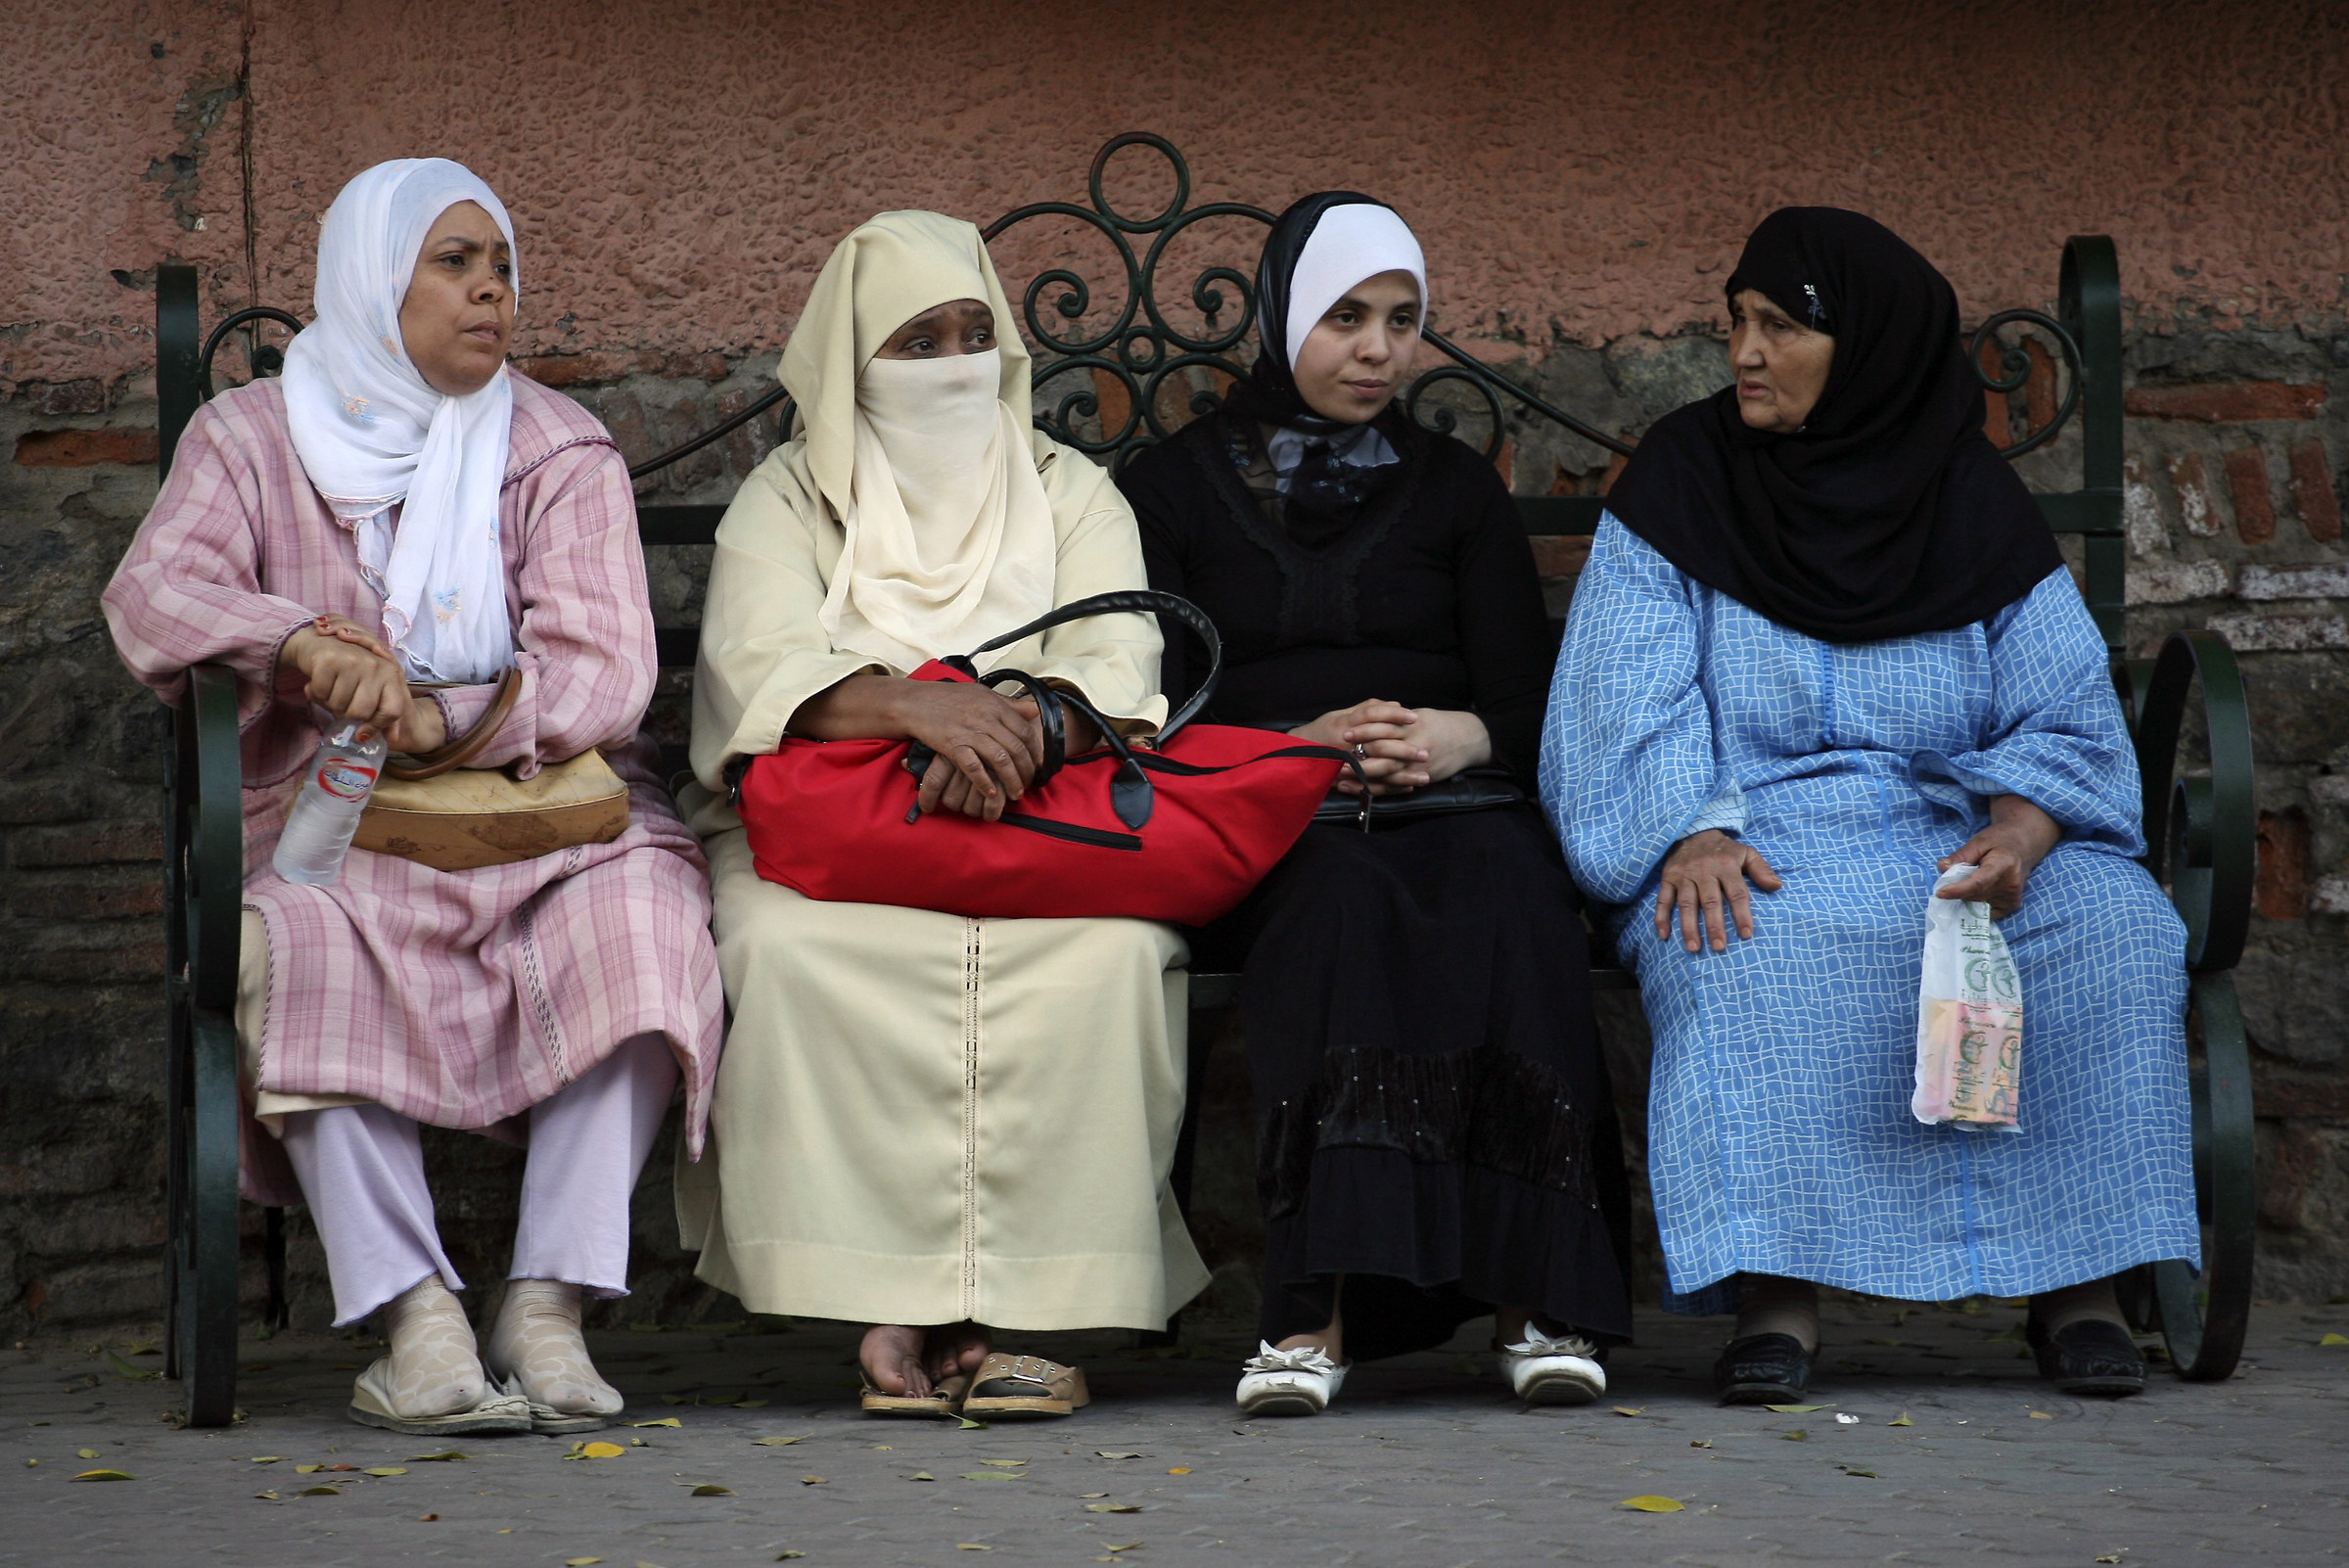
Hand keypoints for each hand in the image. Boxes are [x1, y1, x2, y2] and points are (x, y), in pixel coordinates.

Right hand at [282, 615, 443, 752]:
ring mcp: (352, 662)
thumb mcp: (375, 687)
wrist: (324, 641)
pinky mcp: (328, 660)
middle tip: (342, 703)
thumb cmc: (353, 670)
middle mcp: (375, 666)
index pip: (391, 711)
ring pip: (338, 705)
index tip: (361, 733)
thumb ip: (385, 713)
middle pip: (361, 713)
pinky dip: (316, 693)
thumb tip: (392, 738)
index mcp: (391, 674)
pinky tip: (321, 682)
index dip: (376, 727)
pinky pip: (320, 693)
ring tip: (332, 689)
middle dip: (346, 714)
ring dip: (330, 703)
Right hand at [903, 685, 1043, 821]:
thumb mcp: (983, 694)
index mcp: (995, 706)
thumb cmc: (949, 698)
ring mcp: (970, 732)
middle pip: (1017, 748)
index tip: (1039, 763)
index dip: (1036, 750)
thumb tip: (1035, 709)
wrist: (916, 702)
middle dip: (1027, 770)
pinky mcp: (953, 745)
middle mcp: (986, 719)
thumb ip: (1010, 703)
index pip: (1025, 731)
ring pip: (1001, 760)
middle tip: (1029, 783)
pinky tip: (992, 793)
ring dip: (1011, 780)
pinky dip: (985, 782)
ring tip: (1015, 793)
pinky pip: (974, 767)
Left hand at [1291, 700, 1492, 795]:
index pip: (1382, 728)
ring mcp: (1417, 765)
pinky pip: (1395, 787)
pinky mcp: (1421, 777)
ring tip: (1339, 777)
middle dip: (1357, 755)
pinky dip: (1375, 789)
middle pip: (1381, 752)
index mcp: (1411, 726)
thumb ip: (1395, 719)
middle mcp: (1413, 746)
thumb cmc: (1440, 724)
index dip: (1362, 731)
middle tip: (1335, 757)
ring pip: (1385, 773)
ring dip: (1360, 776)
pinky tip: (1358, 789)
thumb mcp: (1418, 715)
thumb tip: (1370, 717)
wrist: (1470, 739)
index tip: (1344, 732)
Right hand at [1655, 828, 1783, 952]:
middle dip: (1714, 926)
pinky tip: (1664, 935)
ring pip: (1686, 903)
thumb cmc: (1723, 850)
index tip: (1746, 934)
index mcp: (1726, 866)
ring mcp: (1684, 875)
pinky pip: (1663, 899)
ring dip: (1689, 927)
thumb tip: (1777, 886)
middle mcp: (1704, 871)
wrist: (1693, 832)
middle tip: (1719, 947)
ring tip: (1694, 948)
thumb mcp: (1746, 853)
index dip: (1742, 914)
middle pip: (1710, 901)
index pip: (1736, 893)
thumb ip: (1761, 870)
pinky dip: (1661, 917)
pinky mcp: (1668, 878)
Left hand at [1936, 794, 2061, 918]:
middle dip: (1958, 890)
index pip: (1979, 882)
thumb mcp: (1979, 841)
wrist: (2024, 845)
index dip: (1958, 890)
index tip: (1940, 893)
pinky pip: (1985, 911)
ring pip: (1978, 904)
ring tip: (1968, 881)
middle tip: (1953, 878)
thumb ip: (1961, 856)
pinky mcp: (2012, 905)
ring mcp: (2013, 897)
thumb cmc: (2000, 841)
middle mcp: (2010, 884)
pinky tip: (1976, 892)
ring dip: (1966, 897)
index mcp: (2003, 865)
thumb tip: (1942, 868)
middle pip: (1975, 895)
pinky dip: (1975, 904)